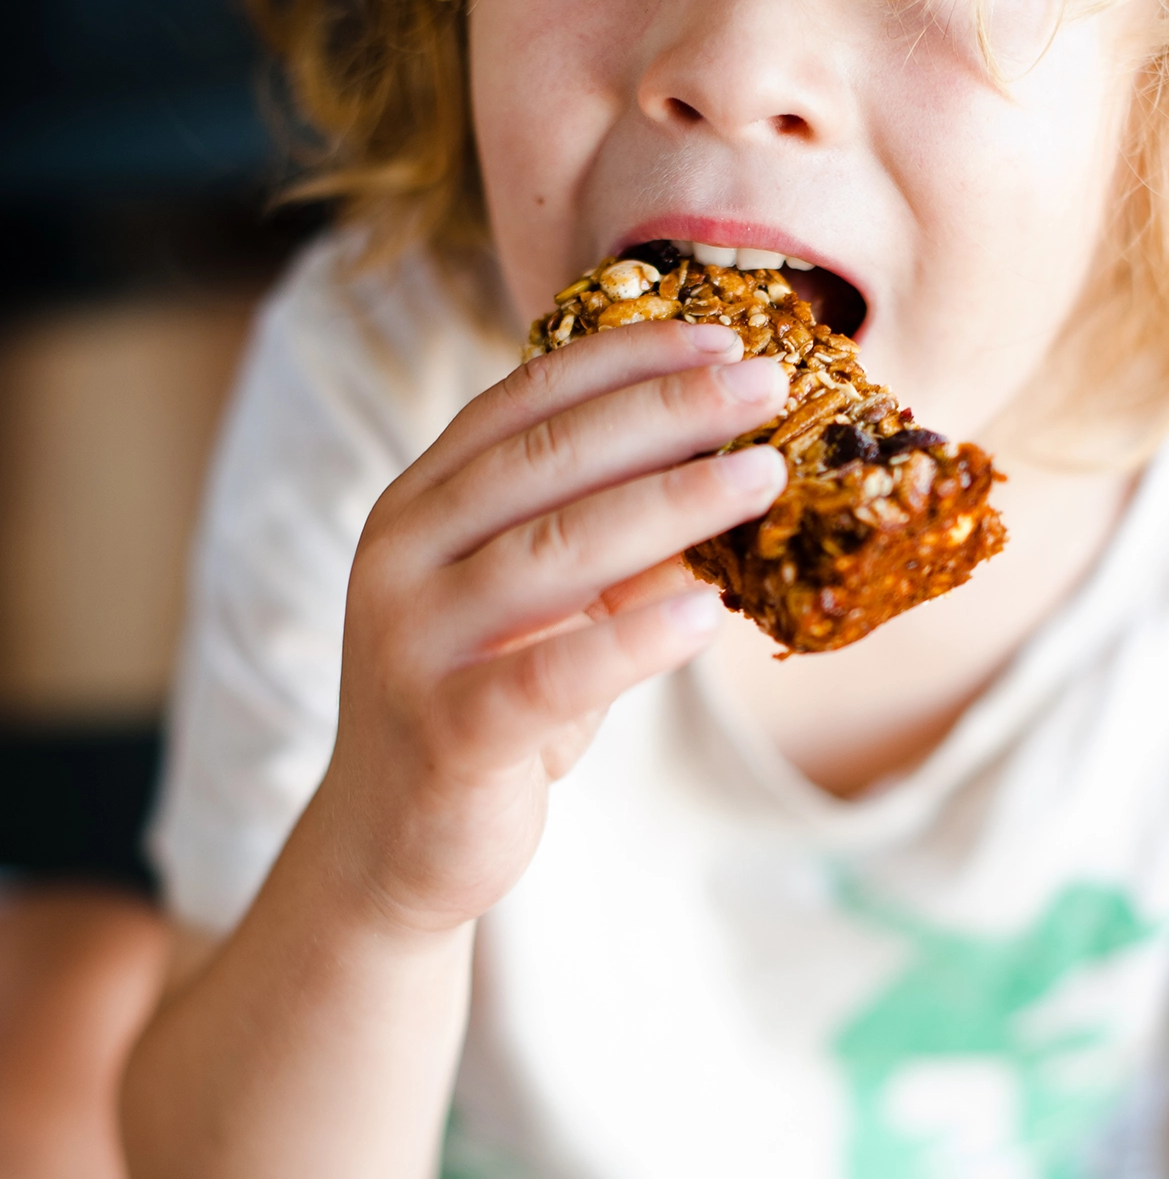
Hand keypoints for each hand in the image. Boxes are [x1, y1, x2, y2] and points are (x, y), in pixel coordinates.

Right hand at [316, 317, 786, 934]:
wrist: (394, 846)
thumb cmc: (483, 706)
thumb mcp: (550, 611)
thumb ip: (611, 545)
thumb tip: (729, 468)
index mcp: (420, 506)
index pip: (522, 402)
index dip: (622, 359)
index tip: (717, 332)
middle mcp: (402, 558)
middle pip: (546, 461)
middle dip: (666, 412)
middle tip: (764, 382)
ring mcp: (414, 643)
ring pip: (556, 551)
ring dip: (673, 505)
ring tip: (765, 473)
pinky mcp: (447, 731)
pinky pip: (551, 674)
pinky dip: (634, 639)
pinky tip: (708, 610)